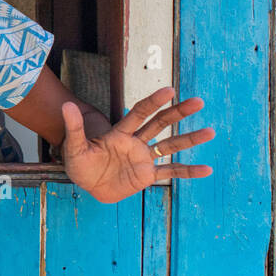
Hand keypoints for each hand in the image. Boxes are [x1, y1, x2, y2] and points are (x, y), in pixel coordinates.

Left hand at [59, 87, 214, 203]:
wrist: (86, 184)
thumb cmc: (79, 163)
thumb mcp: (73, 147)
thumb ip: (73, 127)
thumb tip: (65, 105)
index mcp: (120, 133)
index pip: (140, 113)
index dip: (154, 102)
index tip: (169, 91)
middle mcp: (136, 142)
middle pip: (160, 124)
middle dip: (178, 113)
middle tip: (198, 102)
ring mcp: (143, 158)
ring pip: (170, 146)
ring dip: (189, 139)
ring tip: (210, 132)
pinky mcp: (147, 175)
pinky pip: (170, 172)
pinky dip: (188, 171)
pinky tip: (206, 169)